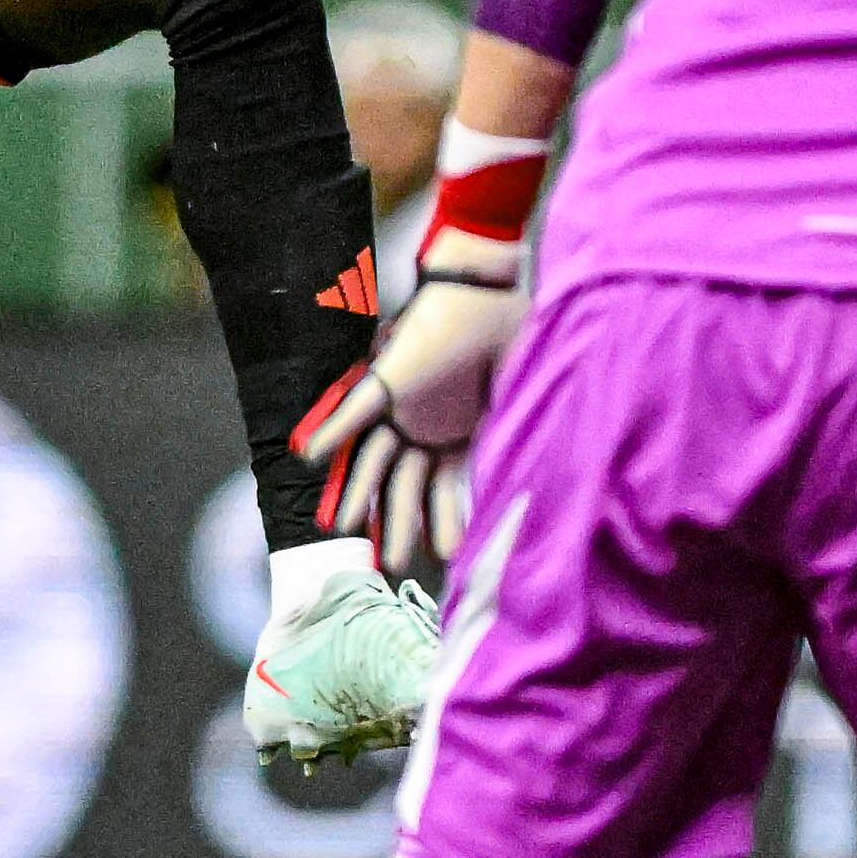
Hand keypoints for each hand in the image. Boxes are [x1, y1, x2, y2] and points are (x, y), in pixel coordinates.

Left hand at [290, 232, 527, 578]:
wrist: (482, 289)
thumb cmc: (505, 337)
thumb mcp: (519, 400)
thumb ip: (521, 437)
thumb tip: (549, 478)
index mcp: (457, 436)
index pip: (444, 490)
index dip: (443, 522)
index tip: (449, 560)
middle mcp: (425, 428)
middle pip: (405, 487)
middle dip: (398, 526)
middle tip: (391, 567)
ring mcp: (402, 407)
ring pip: (373, 459)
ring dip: (357, 493)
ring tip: (343, 529)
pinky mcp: (384, 380)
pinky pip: (351, 409)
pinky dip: (330, 431)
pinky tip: (307, 455)